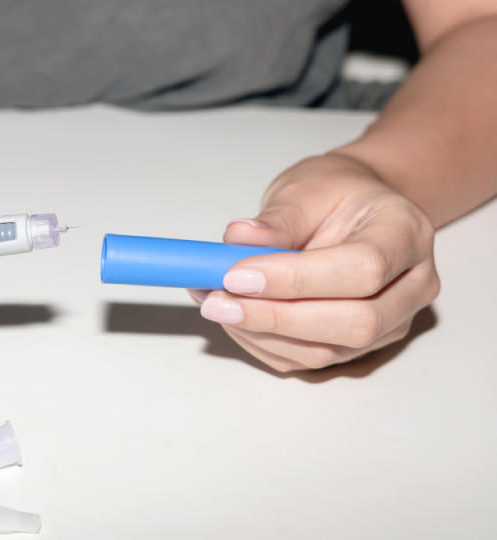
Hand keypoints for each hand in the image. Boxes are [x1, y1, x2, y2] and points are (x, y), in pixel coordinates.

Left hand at [189, 154, 439, 371]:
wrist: (354, 211)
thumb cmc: (334, 196)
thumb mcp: (305, 190)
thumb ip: (275, 220)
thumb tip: (238, 240)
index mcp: (405, 235)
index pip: (362, 269)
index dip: (295, 279)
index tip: (236, 275)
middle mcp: (410, 287)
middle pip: (353, 322)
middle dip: (274, 317)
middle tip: (217, 301)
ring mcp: (389, 324)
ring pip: (325, 351)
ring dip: (259, 333)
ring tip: (214, 303)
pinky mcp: (358, 347)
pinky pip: (305, 359)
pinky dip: (260, 342)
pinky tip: (232, 316)